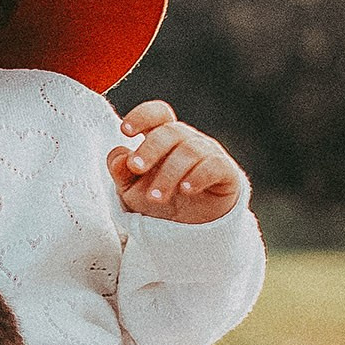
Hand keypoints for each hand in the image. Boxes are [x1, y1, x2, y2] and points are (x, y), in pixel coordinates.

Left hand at [108, 102, 245, 221]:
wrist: (191, 229)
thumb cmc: (161, 200)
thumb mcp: (132, 191)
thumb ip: (121, 172)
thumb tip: (118, 156)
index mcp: (163, 138)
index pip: (158, 114)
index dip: (143, 116)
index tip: (125, 131)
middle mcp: (186, 140)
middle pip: (170, 131)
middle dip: (150, 149)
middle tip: (137, 168)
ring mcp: (208, 154)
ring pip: (189, 151)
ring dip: (169, 173)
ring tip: (156, 196)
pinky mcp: (225, 172)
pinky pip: (214, 165)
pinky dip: (198, 176)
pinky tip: (186, 189)